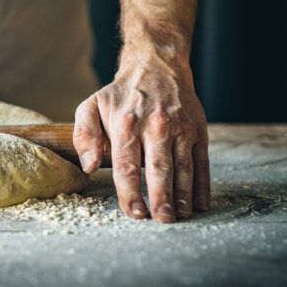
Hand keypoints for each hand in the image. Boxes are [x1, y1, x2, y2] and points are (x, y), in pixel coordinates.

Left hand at [72, 52, 209, 222]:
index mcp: (126, 123)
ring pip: (183, 167)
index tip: (133, 213)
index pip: (127, 164)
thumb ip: (84, 135)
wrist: (156, 66)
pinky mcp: (198, 130)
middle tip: (160, 220)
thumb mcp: (92, 106)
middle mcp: (156, 125)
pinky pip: (201, 161)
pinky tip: (199, 203)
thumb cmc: (120, 94)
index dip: (130, 191)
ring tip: (179, 216)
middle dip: (160, 197)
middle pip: (158, 168)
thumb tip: (88, 166)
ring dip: (182, 195)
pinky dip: (202, 184)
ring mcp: (180, 128)